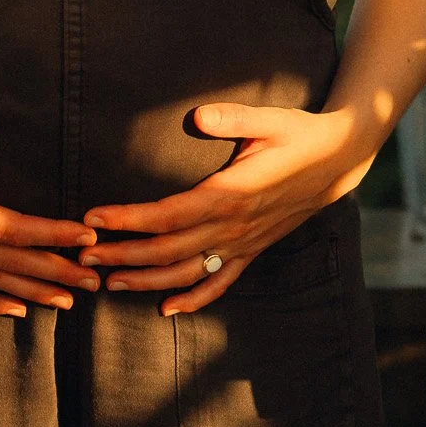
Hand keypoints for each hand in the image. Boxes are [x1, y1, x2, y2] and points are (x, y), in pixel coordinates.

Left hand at [81, 103, 375, 314]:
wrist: (340, 159)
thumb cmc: (298, 133)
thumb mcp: (269, 119)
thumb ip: (233, 118)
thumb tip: (198, 117)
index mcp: (231, 194)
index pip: (168, 214)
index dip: (129, 220)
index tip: (93, 219)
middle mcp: (234, 226)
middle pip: (168, 250)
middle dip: (124, 255)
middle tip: (85, 257)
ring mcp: (244, 243)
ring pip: (188, 272)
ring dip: (148, 281)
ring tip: (110, 283)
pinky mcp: (253, 249)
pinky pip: (221, 283)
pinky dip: (194, 299)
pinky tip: (168, 309)